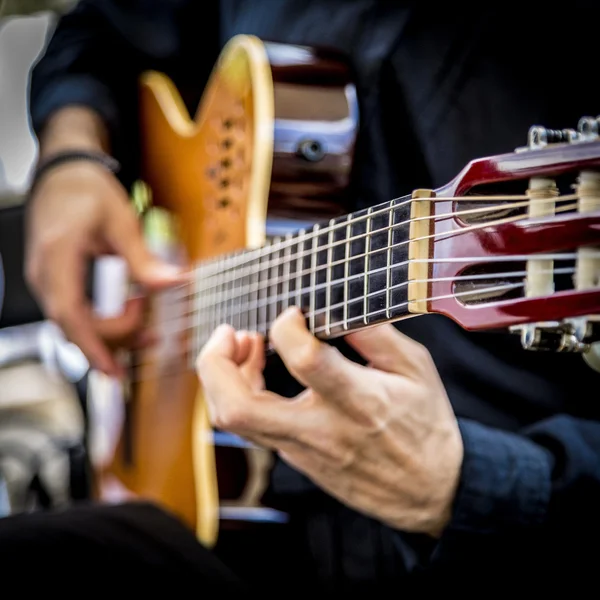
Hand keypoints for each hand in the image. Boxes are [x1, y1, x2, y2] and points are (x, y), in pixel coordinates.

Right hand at [26, 162, 186, 376]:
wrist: (64, 172)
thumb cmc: (87, 189)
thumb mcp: (121, 221)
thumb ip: (144, 258)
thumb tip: (173, 284)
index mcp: (58, 257)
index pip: (69, 315)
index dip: (91, 346)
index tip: (113, 370)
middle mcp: (45, 273)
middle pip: (73, 326)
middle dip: (113, 340)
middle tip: (150, 337)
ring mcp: (47, 278)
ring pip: (74, 323)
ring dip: (109, 333)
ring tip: (145, 333)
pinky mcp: (56, 279)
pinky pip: (74, 312)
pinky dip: (101, 322)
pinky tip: (127, 319)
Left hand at [196, 307, 463, 536]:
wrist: (430, 490)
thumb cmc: (425, 425)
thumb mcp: (416, 368)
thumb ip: (374, 333)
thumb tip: (332, 306)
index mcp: (360, 401)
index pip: (304, 360)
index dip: (286, 327)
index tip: (294, 313)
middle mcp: (322, 430)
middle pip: (238, 407)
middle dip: (215, 363)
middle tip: (228, 332)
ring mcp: (303, 450)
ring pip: (234, 421)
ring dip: (222, 376)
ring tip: (242, 343)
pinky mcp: (296, 458)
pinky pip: (252, 426)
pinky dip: (241, 391)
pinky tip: (256, 370)